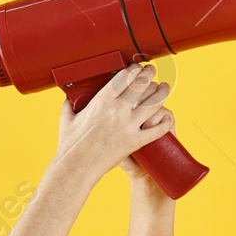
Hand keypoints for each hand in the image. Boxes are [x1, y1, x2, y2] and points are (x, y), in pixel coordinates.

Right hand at [55, 64, 173, 177]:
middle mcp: (117, 110)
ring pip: (153, 104)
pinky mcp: (135, 142)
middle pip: (141, 85)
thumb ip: (69, 105)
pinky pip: (156, 131)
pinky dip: (164, 123)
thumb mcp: (67, 119)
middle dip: (149, 75)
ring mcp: (128, 126)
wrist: (76, 167)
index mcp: (101, 101)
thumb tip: (69, 97)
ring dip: (161, 93)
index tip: (137, 68)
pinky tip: (167, 117)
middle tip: (152, 72)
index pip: (124, 77)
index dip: (134, 69)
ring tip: (164, 88)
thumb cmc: (70, 144)